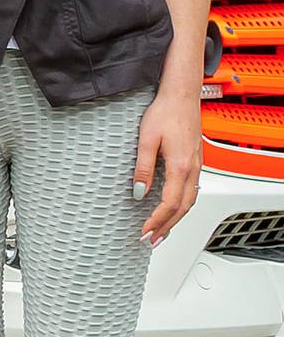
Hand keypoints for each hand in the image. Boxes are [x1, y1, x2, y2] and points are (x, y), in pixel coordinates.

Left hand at [134, 90, 202, 245]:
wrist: (181, 96)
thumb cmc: (164, 113)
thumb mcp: (146, 140)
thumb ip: (143, 168)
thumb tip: (139, 192)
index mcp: (181, 166)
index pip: (170, 203)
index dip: (157, 221)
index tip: (144, 232)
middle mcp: (193, 169)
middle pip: (183, 208)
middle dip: (166, 226)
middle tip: (151, 240)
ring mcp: (196, 166)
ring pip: (190, 201)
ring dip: (175, 218)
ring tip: (161, 232)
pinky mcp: (194, 162)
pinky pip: (191, 190)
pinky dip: (181, 206)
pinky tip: (172, 209)